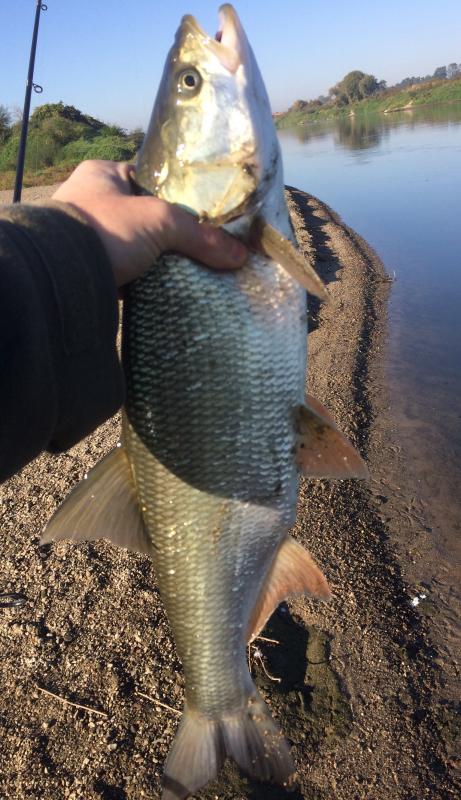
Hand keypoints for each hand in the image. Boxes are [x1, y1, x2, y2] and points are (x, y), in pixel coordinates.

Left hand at [52, 160, 247, 285]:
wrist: (63, 276)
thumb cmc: (106, 228)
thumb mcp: (160, 221)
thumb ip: (200, 234)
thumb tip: (239, 255)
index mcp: (103, 174)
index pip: (150, 178)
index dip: (179, 193)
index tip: (205, 211)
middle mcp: (94, 202)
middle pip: (148, 215)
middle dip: (174, 232)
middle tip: (205, 244)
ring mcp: (92, 238)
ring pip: (140, 246)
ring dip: (162, 259)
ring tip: (195, 268)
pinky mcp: (95, 270)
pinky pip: (131, 273)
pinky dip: (149, 280)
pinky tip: (172, 287)